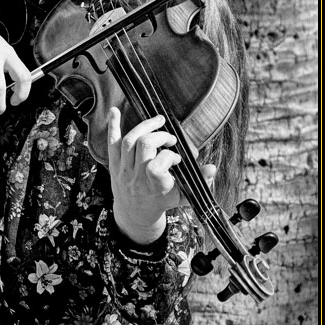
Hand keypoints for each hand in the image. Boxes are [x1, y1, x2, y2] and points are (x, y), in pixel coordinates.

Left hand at [107, 108, 215, 244]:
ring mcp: (123, 169)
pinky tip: (114, 110)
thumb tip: (212, 168)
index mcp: (155, 186)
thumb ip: (200, 183)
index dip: (169, 157)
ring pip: (129, 141)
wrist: (135, 214)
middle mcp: (136, 177)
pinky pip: (111, 142)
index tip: (177, 159)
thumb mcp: (184, 196)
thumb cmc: (163, 201)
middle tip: (171, 138)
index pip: (156, 167)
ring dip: (144, 126)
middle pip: (144, 146)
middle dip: (160, 136)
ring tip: (158, 121)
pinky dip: (113, 125)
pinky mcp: (114, 164)